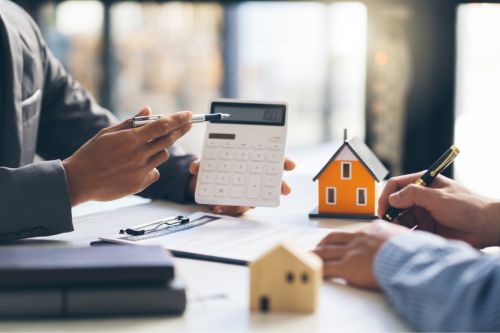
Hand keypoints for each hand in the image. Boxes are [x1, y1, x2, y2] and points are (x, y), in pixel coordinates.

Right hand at [63, 107, 191, 205]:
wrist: (79, 181)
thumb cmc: (91, 154)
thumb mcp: (108, 133)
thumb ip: (130, 122)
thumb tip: (148, 110)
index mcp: (131, 139)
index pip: (162, 126)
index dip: (178, 119)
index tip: (190, 115)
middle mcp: (139, 154)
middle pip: (168, 140)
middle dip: (181, 130)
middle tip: (188, 125)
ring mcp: (141, 170)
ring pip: (163, 156)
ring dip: (160, 148)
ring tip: (146, 148)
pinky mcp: (140, 184)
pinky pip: (155, 172)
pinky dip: (151, 167)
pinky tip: (137, 166)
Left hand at [187, 158, 295, 215]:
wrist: (199, 182)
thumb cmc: (211, 166)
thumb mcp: (206, 160)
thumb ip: (202, 162)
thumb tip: (195, 167)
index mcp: (251, 162)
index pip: (272, 160)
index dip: (283, 162)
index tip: (290, 164)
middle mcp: (252, 179)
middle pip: (271, 182)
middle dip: (279, 186)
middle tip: (284, 189)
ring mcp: (246, 192)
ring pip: (253, 200)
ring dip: (246, 202)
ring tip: (238, 204)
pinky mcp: (234, 203)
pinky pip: (235, 209)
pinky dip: (227, 209)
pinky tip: (218, 208)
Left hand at [314, 220, 408, 288]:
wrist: (412, 260)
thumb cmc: (417, 253)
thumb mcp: (411, 239)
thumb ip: (402, 240)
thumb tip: (412, 245)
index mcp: (375, 229)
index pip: (354, 232)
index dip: (345, 238)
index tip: (341, 242)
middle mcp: (360, 237)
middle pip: (334, 238)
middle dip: (324, 243)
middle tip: (317, 249)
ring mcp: (352, 251)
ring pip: (325, 251)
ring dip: (315, 254)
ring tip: (309, 259)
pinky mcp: (347, 266)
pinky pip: (326, 268)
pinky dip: (317, 270)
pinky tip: (313, 273)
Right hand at [378, 172, 499, 247]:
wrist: (486, 228)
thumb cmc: (468, 207)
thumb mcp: (439, 197)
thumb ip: (414, 195)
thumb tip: (391, 198)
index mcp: (423, 184)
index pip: (396, 185)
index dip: (386, 196)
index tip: (383, 209)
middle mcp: (420, 198)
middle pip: (395, 203)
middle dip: (390, 213)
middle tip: (387, 225)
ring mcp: (423, 213)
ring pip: (400, 219)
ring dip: (397, 226)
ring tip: (399, 234)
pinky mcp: (426, 228)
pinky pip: (409, 231)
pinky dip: (405, 235)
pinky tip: (408, 239)